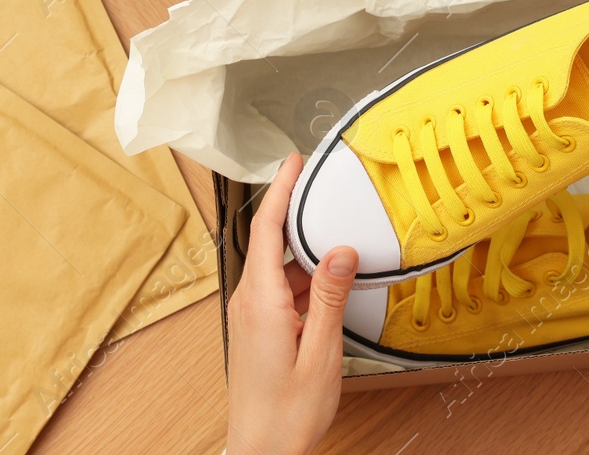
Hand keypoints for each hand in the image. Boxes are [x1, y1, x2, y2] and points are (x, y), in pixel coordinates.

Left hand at [226, 152, 357, 454]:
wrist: (263, 451)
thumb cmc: (287, 413)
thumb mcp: (320, 353)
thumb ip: (330, 298)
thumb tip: (340, 250)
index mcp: (261, 302)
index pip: (265, 230)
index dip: (280, 190)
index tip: (293, 161)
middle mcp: (249, 303)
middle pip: (271, 242)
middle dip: (297, 213)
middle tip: (323, 187)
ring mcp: (251, 316)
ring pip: (279, 267)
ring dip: (307, 251)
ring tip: (338, 237)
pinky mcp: (259, 328)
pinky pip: (281, 288)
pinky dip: (306, 277)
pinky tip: (330, 283)